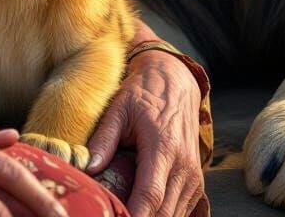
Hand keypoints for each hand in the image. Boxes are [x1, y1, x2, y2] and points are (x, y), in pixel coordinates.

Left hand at [87, 50, 203, 216]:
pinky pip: (181, 210)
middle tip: (114, 215)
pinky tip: (143, 211)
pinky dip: (163, 215)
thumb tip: (88, 168)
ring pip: (174, 215)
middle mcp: (184, 166)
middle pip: (163, 213)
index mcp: (163, 147)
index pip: (150, 195)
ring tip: (124, 213)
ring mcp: (193, 176)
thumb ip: (104, 138)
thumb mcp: (120, 108)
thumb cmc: (144, 93)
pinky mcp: (196, 182)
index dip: (134, 215)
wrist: (176, 81)